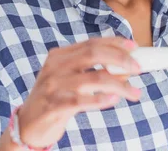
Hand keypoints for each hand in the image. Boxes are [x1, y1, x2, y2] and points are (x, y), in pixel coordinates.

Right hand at [16, 37, 141, 147]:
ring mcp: (53, 86)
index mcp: (60, 56)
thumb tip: (126, 68)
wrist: (27, 125)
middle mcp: (56, 67)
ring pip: (93, 78)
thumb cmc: (55, 99)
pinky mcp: (52, 106)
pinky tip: (113, 99)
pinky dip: (99, 99)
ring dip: (119, 85)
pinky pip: (80, 101)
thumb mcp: (72, 81)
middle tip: (139, 68)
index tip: (135, 47)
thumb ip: (94, 72)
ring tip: (135, 93)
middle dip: (120, 59)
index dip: (115, 43)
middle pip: (93, 54)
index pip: (92, 43)